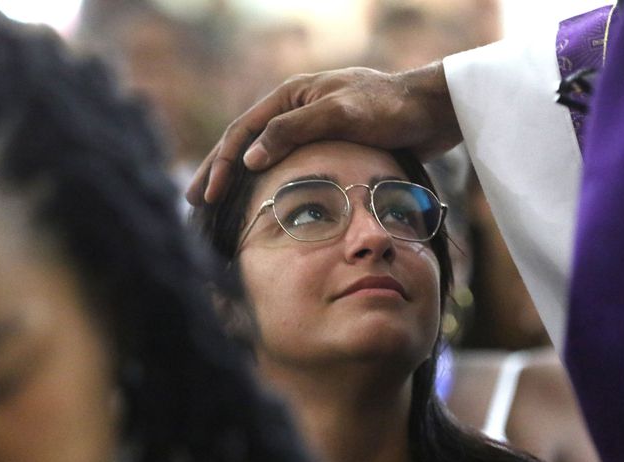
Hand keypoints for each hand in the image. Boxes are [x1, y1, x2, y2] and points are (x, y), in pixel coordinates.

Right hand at [186, 62, 461, 204]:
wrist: (430, 112)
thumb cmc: (389, 109)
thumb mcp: (341, 114)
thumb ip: (295, 131)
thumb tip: (250, 158)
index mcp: (291, 95)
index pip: (243, 132)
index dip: (222, 164)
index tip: (207, 195)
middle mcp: (294, 108)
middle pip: (245, 142)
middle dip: (218, 171)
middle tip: (193, 201)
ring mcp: (309, 126)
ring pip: (263, 154)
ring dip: (238, 178)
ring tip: (217, 203)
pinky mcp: (326, 143)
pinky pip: (286, 163)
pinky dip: (267, 181)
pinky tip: (261, 198)